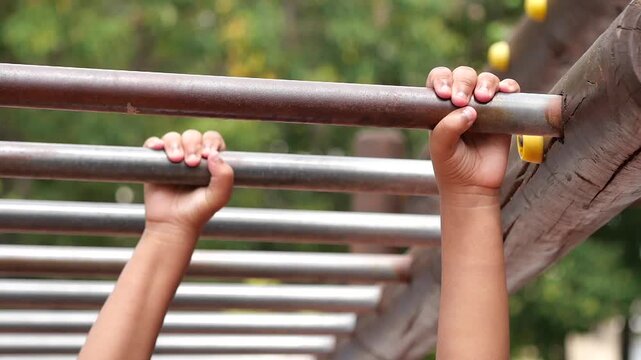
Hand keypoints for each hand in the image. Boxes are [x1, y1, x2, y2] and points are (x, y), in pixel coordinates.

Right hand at [143, 130, 233, 235]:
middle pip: (192, 136)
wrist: (172, 224)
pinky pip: (153, 144)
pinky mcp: (155, 163)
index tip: (207, 155)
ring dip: (174, 143)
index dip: (210, 142)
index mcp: (210, 162)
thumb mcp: (218, 197)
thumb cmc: (197, 212)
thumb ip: (225, 177)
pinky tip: (157, 149)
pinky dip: (154, 143)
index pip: (212, 140)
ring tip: (176, 160)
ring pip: (173, 137)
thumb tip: (214, 155)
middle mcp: (192, 156)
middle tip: (191, 163)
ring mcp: (173, 158)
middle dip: (193, 144)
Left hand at [427, 66, 519, 198]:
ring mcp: (484, 106)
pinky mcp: (504, 114)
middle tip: (460, 101)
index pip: (439, 79)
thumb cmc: (451, 167)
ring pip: (486, 79)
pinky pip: (509, 92)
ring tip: (483, 99)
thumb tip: (469, 110)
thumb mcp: (440, 148)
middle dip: (463, 82)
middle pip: (464, 76)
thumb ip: (447, 128)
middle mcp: (462, 102)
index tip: (444, 94)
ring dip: (486, 82)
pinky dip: (509, 86)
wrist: (474, 187)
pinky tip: (507, 91)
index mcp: (440, 106)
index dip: (441, 79)